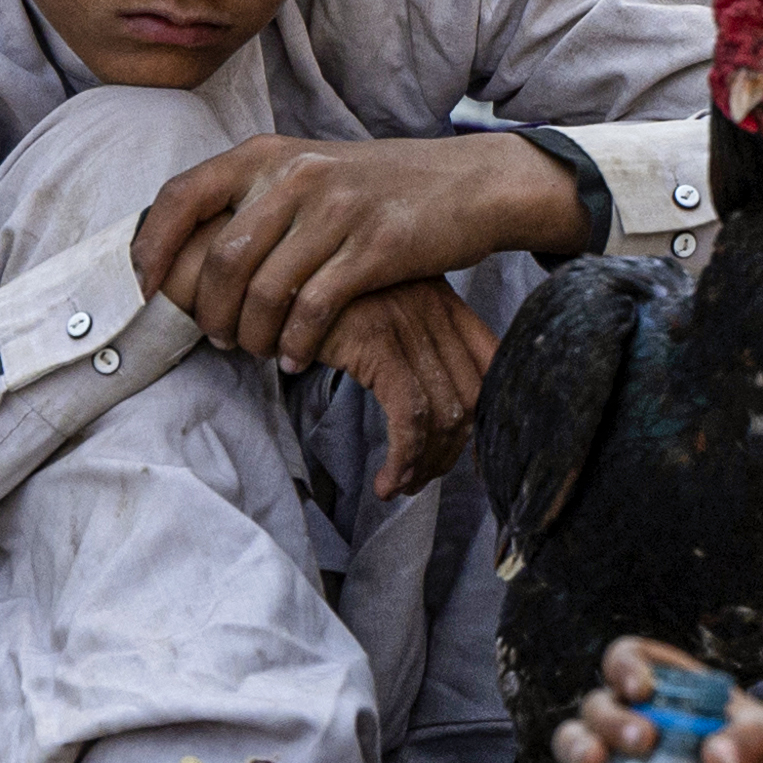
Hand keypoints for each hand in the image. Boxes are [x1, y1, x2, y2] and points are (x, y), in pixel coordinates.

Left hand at [135, 130, 577, 372]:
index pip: (182, 196)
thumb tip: (187, 244)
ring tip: (257, 352)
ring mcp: (338, 210)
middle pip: (222, 258)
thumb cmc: (380, 187)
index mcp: (268, 154)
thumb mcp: (309, 170)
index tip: (147, 290)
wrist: (468, 184)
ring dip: (251, 335)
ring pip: (265, 290)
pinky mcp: (376, 247)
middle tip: (214, 337)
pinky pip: (314, 308)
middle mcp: (297, 175)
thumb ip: (254, 196)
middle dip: (208, 310)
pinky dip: (296, 342)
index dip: (154, 248)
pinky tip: (297, 358)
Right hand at [320, 278, 500, 498]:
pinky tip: (387, 480)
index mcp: (441, 299)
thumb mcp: (373, 313)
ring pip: (443, 413)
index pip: (493, 361)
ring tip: (401, 486)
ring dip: (425, 464)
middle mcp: (434, 306)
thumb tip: (432, 410)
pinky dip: (405, 457)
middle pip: (471, 397)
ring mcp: (408, 322)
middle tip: (421, 479)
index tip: (479, 456)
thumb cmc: (315, 303)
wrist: (268, 276)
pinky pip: (408, 415)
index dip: (494, 416)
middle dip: (450, 451)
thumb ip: (409, 344)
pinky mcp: (377, 341)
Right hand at [543, 634, 762, 762]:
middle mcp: (638, 717)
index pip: (629, 658)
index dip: (625, 667)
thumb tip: (716, 757)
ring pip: (577, 741)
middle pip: (597, 704)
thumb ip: (752, 740)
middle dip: (608, 719)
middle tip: (642, 742)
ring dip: (577, 749)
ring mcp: (624, 762)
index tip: (641, 690)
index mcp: (671, 686)